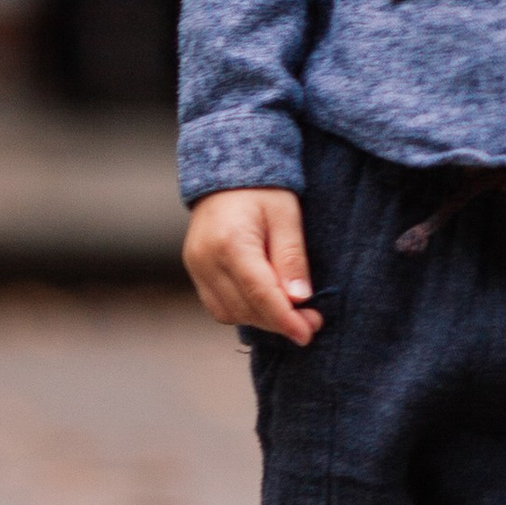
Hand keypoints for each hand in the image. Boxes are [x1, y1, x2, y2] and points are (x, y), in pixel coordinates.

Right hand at [184, 188, 319, 343]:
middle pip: (245, 308)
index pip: (259, 293)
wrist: (226, 171)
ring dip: (262, 319)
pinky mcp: (194, 270)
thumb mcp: (286, 216)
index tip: (308, 333)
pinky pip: (218, 305)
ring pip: (230, 312)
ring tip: (291, 311)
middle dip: (278, 321)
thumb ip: (292, 258)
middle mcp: (206, 259)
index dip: (285, 319)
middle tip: (310, 320)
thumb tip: (299, 299)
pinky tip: (265, 302)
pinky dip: (243, 310)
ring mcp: (195, 266)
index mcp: (231, 242)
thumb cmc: (262, 189)